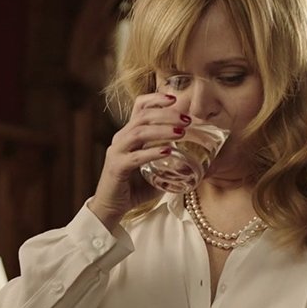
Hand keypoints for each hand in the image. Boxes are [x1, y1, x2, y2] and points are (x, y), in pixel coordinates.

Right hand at [87, 91, 188, 229]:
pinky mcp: (116, 167)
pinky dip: (152, 152)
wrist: (111, 208)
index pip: (140, 107)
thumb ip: (170, 164)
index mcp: (129, 135)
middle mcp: (121, 139)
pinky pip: (135, 156)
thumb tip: (195, 162)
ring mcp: (117, 152)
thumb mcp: (155, 171)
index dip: (156, 98)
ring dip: (162, 130)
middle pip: (143, 116)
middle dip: (167, 114)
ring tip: (181, 132)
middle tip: (187, 119)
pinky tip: (167, 153)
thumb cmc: (133, 189)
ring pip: (139, 132)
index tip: (175, 98)